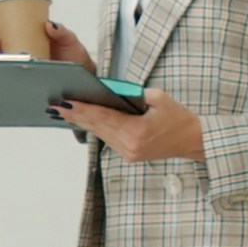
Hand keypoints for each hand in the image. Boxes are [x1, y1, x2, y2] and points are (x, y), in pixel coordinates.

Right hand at [0, 19, 95, 70]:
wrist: (83, 73)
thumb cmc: (74, 54)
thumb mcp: (69, 39)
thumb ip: (61, 32)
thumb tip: (50, 24)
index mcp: (27, 36)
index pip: (3, 30)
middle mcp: (20, 49)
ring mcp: (22, 64)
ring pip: (0, 59)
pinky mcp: (25, 76)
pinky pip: (9, 73)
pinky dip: (2, 70)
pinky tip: (2, 67)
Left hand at [59, 89, 202, 161]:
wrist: (193, 140)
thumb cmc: (179, 118)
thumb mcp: (160, 98)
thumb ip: (135, 93)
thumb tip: (111, 90)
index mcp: (137, 132)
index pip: (103, 117)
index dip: (82, 109)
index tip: (64, 103)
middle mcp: (129, 146)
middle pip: (96, 127)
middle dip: (75, 115)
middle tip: (54, 105)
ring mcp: (128, 153)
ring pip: (99, 134)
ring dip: (82, 122)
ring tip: (63, 112)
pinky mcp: (128, 155)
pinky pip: (107, 139)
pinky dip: (95, 128)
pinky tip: (82, 120)